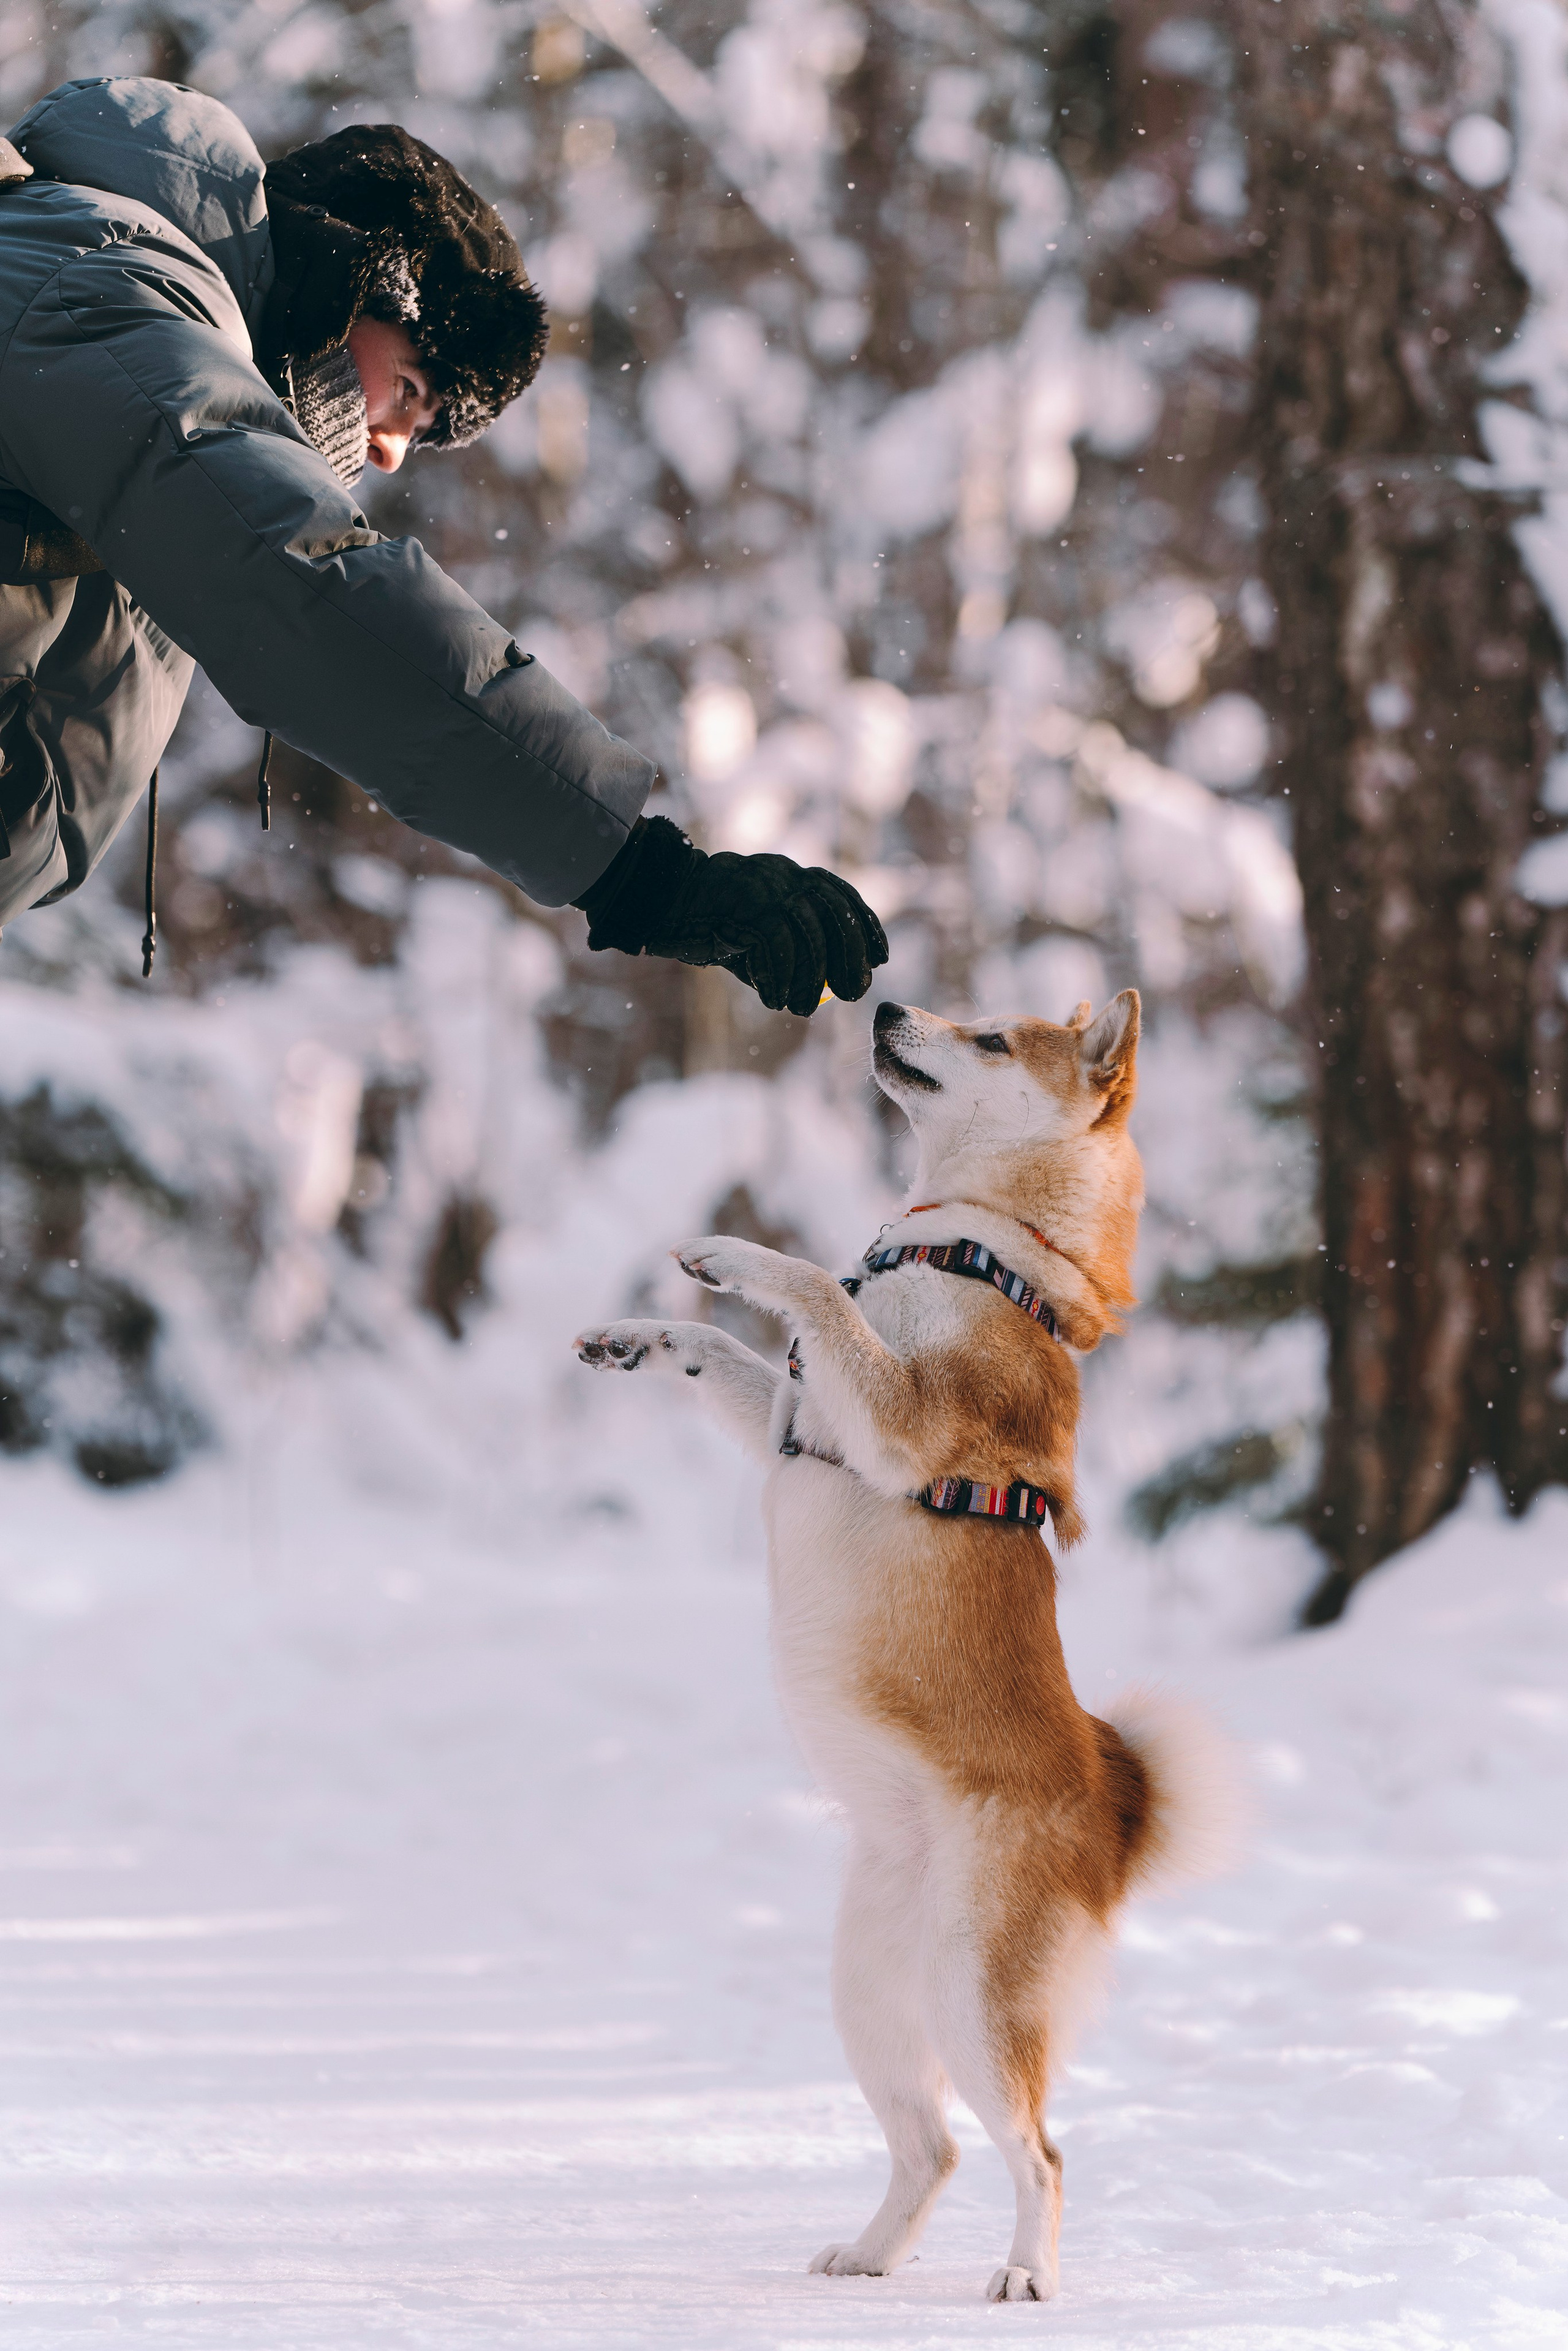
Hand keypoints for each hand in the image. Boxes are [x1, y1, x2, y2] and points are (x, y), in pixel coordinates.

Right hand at [573, 816, 887, 1015]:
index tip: (880, 957)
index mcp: (789, 874)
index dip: (865, 925)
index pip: (840, 893)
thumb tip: (824, 991)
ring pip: (806, 933)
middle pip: (832, 912)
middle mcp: (782, 874)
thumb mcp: (755, 935)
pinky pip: (773, 945)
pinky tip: (775, 1001)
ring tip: (803, 1008)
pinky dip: (778, 978)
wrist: (660, 902)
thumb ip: (788, 950)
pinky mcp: (742, 904)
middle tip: (853, 991)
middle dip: (849, 954)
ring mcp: (763, 886)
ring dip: (810, 977)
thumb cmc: (708, 921)